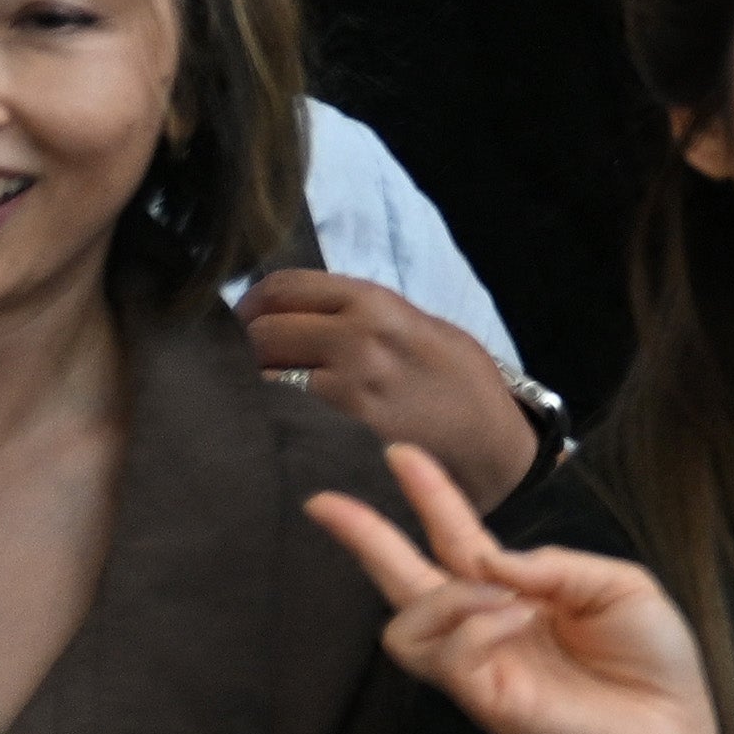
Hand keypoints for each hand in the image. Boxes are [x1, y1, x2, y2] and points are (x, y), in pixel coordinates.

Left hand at [246, 271, 539, 503]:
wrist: (492, 446)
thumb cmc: (459, 383)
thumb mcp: (421, 326)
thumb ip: (361, 314)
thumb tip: (295, 313)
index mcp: (375, 304)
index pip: (282, 287)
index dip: (252, 303)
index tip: (245, 321)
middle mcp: (355, 341)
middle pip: (260, 333)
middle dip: (241, 348)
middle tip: (242, 365)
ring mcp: (344, 394)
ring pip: (259, 379)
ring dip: (248, 387)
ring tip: (252, 398)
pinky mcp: (337, 439)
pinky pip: (278, 421)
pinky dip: (266, 421)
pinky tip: (273, 428)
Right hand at [307, 442, 718, 733]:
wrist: (675, 729)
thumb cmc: (651, 658)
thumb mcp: (616, 584)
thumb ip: (553, 564)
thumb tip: (487, 560)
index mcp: (517, 593)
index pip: (457, 540)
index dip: (430, 496)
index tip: (400, 453)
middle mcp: (487, 629)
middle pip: (403, 580)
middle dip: (364, 538)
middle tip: (323, 502)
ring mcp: (481, 669)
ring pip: (406, 627)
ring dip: (446, 595)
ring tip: (499, 595)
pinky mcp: (486, 703)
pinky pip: (450, 657)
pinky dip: (476, 625)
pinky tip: (517, 621)